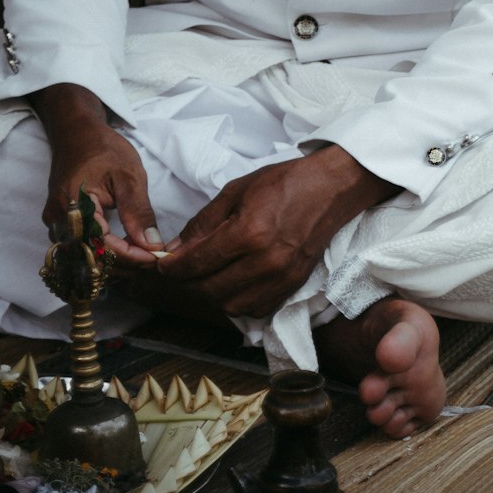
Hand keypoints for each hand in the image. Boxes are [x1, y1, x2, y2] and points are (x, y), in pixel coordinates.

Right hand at [32, 83, 163, 265]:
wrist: (77, 133)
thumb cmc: (103, 149)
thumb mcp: (128, 176)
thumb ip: (138, 212)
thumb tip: (151, 245)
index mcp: (73, 208)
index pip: (103, 248)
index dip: (131, 257)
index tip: (157, 257)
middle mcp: (58, 222)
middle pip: (92, 258)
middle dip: (125, 262)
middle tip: (153, 257)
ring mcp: (55, 225)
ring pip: (86, 256)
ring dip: (114, 260)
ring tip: (142, 253)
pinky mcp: (59, 224)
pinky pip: (80, 247)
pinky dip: (103, 252)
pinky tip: (124, 247)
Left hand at [155, 146, 397, 318]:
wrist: (330, 190)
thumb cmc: (284, 183)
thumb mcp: (236, 190)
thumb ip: (204, 223)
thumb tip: (175, 248)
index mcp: (249, 233)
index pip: (198, 263)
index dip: (173, 267)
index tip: (161, 264)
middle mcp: (265, 262)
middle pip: (210, 290)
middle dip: (187, 283)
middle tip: (178, 270)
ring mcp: (281, 279)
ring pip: (230, 306)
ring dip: (210, 295)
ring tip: (204, 276)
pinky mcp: (292, 287)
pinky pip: (254, 309)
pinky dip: (236, 302)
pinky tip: (231, 284)